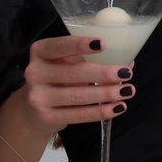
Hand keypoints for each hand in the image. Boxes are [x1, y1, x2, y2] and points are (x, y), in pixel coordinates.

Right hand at [18, 35, 134, 134]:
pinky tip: (117, 107)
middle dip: (103, 73)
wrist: (32, 111)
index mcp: (40, 52)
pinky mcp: (46, 117)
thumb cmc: (57, 79)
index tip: (103, 44)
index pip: (59, 45)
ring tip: (128, 91)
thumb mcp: (66, 63)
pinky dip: (100, 111)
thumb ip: (90, 59)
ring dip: (106, 93)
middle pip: (74, 72)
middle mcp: (34, 72)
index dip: (80, 44)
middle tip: (126, 73)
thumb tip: (128, 61)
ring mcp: (38, 96)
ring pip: (78, 95)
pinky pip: (78, 115)